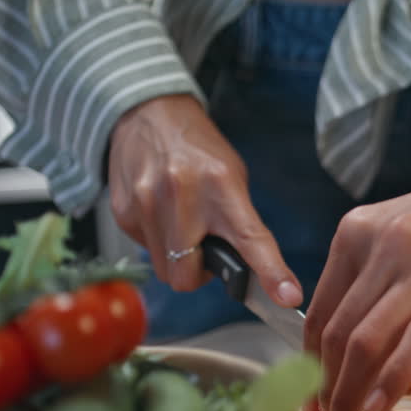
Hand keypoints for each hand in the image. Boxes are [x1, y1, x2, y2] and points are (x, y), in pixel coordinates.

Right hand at [107, 94, 301, 304]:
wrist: (147, 113)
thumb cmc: (198, 149)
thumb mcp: (232, 176)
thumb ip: (240, 223)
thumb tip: (253, 274)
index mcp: (221, 185)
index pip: (251, 239)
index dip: (271, 273)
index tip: (288, 297)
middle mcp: (181, 196)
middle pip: (188, 276)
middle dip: (199, 273)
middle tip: (205, 248)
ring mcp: (146, 205)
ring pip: (166, 270)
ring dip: (178, 259)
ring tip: (182, 225)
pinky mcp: (122, 212)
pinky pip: (146, 251)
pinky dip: (159, 243)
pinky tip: (161, 214)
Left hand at [303, 124, 410, 410]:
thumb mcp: (402, 230)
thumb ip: (373, 275)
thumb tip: (352, 343)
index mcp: (357, 232)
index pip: (320, 312)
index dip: (309, 365)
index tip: (311, 398)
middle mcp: (382, 244)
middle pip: (338, 333)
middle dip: (326, 390)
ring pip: (368, 341)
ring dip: (351, 395)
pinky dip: (393, 379)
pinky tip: (382, 406)